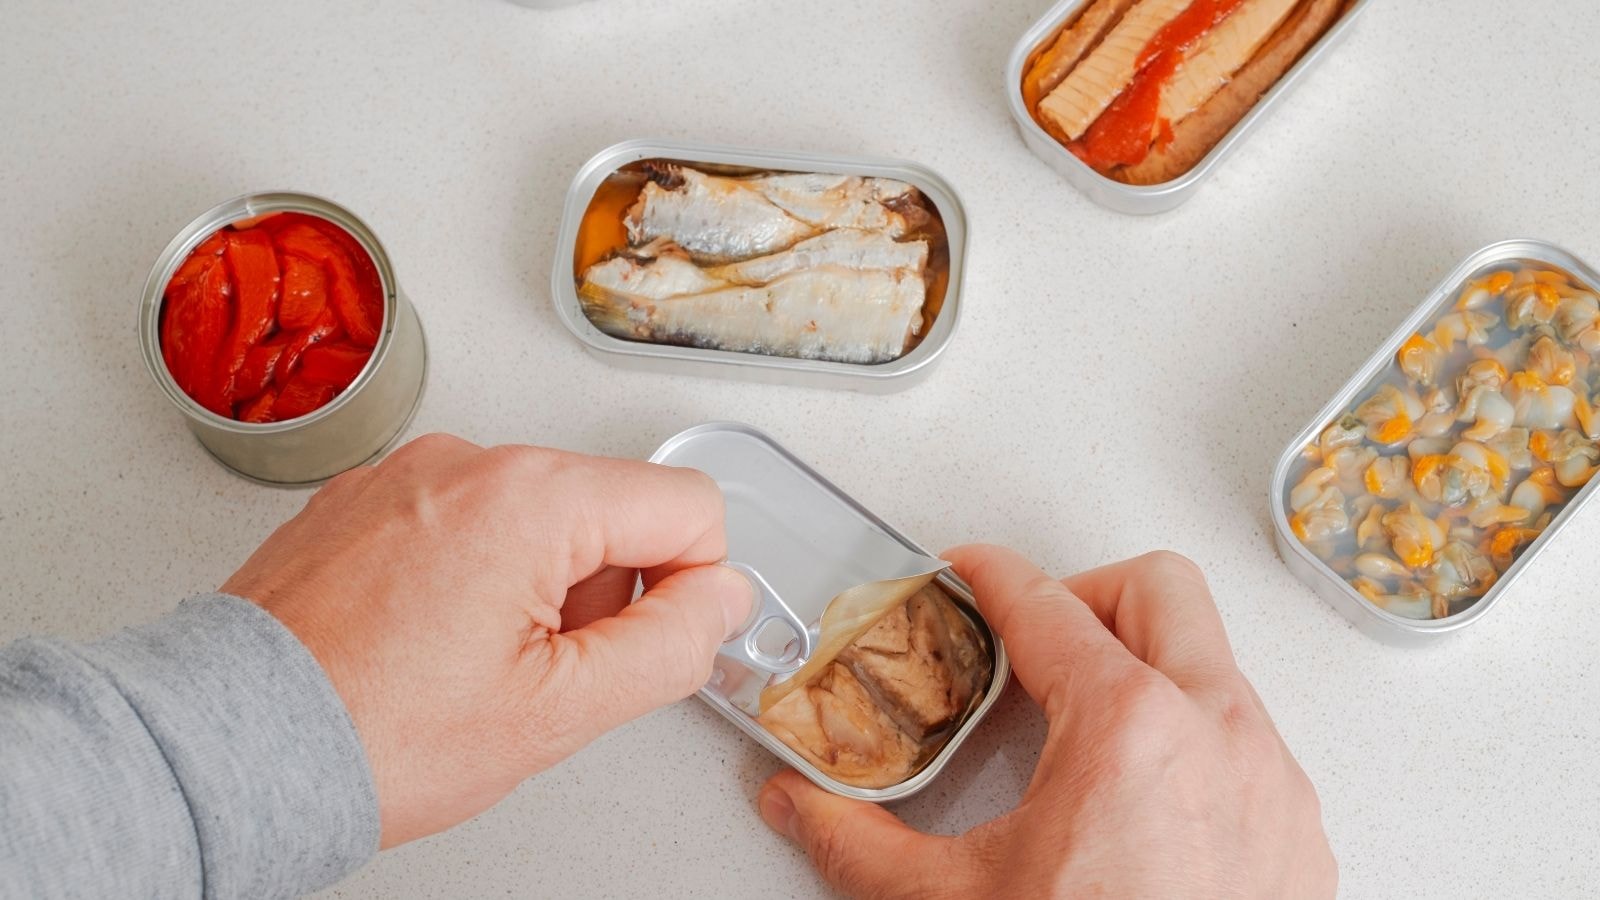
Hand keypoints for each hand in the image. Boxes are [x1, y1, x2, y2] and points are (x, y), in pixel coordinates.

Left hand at [222, 433, 752, 846]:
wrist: (234, 748)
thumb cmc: (370, 732)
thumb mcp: (559, 711)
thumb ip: (672, 644)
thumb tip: (722, 599)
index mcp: (530, 497)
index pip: (689, 505)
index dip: (690, 586)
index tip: (637, 644)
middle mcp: (468, 460)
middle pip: (611, 510)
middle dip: (601, 592)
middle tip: (538, 670)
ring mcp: (410, 473)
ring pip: (539, 517)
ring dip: (536, 587)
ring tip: (469, 661)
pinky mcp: (368, 497)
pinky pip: (467, 520)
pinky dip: (472, 577)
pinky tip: (428, 640)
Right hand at [756, 547, 1334, 898]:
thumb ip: (859, 844)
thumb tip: (797, 808)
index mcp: (1126, 727)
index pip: (1045, 603)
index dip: (990, 573)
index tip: (967, 570)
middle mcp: (1217, 732)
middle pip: (1156, 588)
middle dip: (1086, 595)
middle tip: (1037, 639)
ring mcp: (1271, 780)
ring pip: (1213, 660)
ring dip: (1146, 667)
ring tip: (1085, 727)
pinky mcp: (1299, 831)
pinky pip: (1251, 738)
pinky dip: (1194, 738)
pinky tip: (1145, 799)